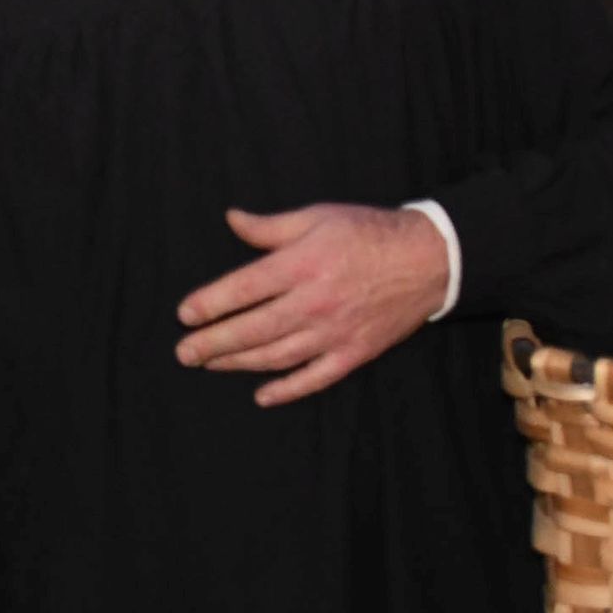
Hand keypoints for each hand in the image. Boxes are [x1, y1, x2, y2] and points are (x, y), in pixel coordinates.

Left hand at [175, 202, 447, 406]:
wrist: (429, 260)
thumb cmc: (367, 233)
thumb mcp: (317, 217)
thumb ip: (270, 227)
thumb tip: (231, 219)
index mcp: (302, 265)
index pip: (244, 288)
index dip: (210, 304)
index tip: (185, 315)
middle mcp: (314, 302)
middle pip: (253, 329)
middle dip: (213, 343)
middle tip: (184, 353)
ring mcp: (334, 332)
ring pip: (276, 356)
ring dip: (239, 363)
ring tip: (211, 364)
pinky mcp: (354, 353)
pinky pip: (314, 378)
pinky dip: (286, 389)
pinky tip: (262, 395)